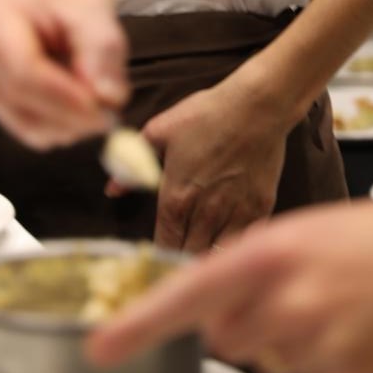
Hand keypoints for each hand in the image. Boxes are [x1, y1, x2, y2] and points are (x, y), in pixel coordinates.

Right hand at [0, 0, 129, 148]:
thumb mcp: (93, 6)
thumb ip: (101, 52)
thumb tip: (106, 100)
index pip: (22, 76)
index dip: (65, 101)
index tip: (107, 112)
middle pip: (18, 104)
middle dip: (70, 117)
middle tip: (113, 113)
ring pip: (21, 121)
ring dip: (66, 122)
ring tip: (97, 94)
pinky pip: (22, 120)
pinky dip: (56, 119)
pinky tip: (77, 95)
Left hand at [88, 196, 372, 372]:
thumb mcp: (308, 230)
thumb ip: (256, 265)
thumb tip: (216, 307)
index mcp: (269, 254)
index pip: (186, 295)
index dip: (138, 326)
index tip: (99, 350)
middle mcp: (283, 303)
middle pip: (223, 337)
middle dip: (242, 323)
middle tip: (292, 293)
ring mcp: (312, 344)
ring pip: (268, 359)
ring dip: (288, 340)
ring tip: (338, 304)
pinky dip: (324, 357)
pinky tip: (359, 326)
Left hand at [126, 76, 289, 252]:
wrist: (257, 106)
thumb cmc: (207, 114)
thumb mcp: (159, 131)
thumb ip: (133, 162)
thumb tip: (112, 188)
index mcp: (175, 198)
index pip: (163, 247)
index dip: (159, 259)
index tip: (158, 262)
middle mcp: (204, 213)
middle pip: (189, 256)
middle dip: (182, 264)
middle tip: (179, 266)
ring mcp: (235, 213)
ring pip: (217, 254)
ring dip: (208, 259)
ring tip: (203, 262)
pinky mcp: (260, 209)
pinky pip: (244, 242)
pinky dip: (235, 249)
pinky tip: (230, 249)